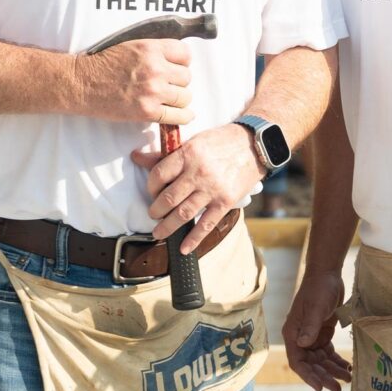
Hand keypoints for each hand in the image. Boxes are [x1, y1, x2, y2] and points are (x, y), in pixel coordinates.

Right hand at [77, 39, 192, 125]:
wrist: (83, 83)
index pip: (186, 54)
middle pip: (187, 77)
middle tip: (167, 85)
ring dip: (178, 99)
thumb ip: (155, 51)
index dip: (182, 62)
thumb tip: (177, 60)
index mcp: (151, 49)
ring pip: (185, 97)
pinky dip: (182, 117)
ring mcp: (153, 91)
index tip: (176, 68)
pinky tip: (179, 115)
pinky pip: (179, 116)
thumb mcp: (131, 46)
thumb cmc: (103, 64)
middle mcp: (155, 68)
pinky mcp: (148, 111)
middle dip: (178, 82)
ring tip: (168, 100)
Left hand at [134, 123, 260, 251]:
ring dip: (167, 227)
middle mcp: (198, 173)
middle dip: (155, 210)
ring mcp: (212, 189)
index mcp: (188, 154)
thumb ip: (166, 154)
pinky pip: (206, 224)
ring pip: (183, 214)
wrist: (254, 144)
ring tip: (158, 232)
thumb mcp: (193, 141)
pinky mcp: (225, 202)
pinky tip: (184, 249)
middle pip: (168, 199)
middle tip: (153, 214)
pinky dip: (193, 239)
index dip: (150, 187)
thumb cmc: (221, 141)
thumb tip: (137, 157)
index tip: (152, 192)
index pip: (158, 175)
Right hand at [283, 264, 351, 390]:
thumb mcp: (315, 307)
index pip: (297, 361)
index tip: (319, 387)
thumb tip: (304, 345)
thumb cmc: (318, 288)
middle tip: (338, 389)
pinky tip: (347, 368)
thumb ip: (310, 326)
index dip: (307, 376)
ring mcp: (311, 337)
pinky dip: (337, 361)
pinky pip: (328, 353)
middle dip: (324, 377)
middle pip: (311, 365)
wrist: (327, 274)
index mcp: (292, 334)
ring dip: (332, 371)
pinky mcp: (322, 334)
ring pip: (321, 361)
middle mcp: (300, 338)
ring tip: (347, 380)